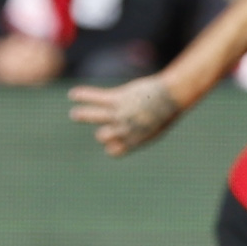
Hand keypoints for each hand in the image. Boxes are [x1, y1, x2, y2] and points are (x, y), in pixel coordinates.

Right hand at [68, 75, 182, 155]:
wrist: (173, 96)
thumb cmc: (166, 112)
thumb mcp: (154, 128)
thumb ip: (138, 133)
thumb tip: (127, 137)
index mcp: (134, 140)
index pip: (114, 151)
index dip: (111, 146)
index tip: (111, 141)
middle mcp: (125, 129)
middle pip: (103, 136)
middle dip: (100, 133)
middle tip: (101, 130)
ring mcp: (121, 113)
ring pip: (94, 116)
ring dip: (82, 115)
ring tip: (74, 114)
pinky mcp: (119, 98)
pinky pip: (97, 97)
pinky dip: (84, 96)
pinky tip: (72, 94)